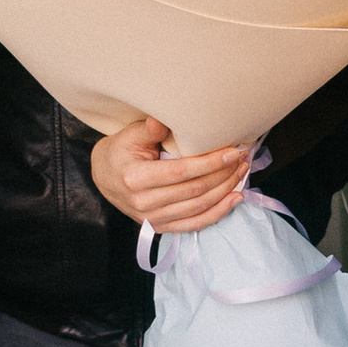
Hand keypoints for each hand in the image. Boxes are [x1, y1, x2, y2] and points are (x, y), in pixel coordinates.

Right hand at [89, 115, 253, 235]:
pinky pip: (195, 224)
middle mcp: (143, 203)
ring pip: (199, 207)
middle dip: (224, 174)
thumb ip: (150, 128)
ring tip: (242, 172)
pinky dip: (218, 213)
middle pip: (194, 191)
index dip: (210, 163)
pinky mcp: (160, 227)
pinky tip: (235, 198)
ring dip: (226, 190)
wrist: (104, 177)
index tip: (233, 151)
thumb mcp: (130, 135)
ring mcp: (152, 218)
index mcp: (136, 178)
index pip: (182, 172)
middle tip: (243, 158)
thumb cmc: (121, 151)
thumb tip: (165, 119)